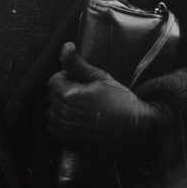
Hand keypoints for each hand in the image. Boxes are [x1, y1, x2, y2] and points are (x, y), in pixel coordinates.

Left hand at [47, 43, 170, 151]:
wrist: (135, 130)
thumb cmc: (120, 101)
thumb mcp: (100, 77)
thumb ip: (77, 63)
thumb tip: (66, 46)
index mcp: (68, 95)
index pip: (54, 80)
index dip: (67, 77)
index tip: (81, 81)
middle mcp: (62, 113)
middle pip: (51, 96)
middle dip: (63, 91)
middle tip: (84, 93)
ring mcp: (65, 129)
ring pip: (51, 112)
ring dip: (60, 107)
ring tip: (81, 106)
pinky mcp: (69, 142)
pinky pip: (53, 128)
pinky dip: (60, 122)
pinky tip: (76, 119)